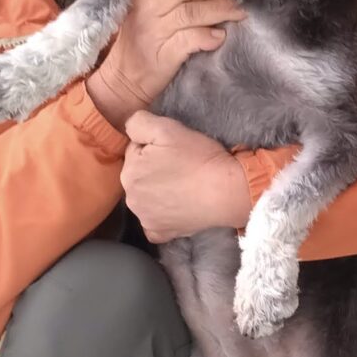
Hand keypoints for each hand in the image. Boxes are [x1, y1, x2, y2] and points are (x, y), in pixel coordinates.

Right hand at [86, 0, 242, 126]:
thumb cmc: (141, 41)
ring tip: (241, 11)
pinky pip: (192, 39)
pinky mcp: (165, 53)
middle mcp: (148, 7)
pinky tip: (221, 37)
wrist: (124, 80)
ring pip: (193, 11)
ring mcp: (156, 30)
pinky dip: (209, 37)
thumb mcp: (146, 10)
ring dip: (221, 9)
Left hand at [121, 110, 253, 242]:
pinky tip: (176, 208)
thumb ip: (138, 123)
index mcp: (129, 172)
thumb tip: (129, 129)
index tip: (174, 150)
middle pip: (139, 176)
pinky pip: (153, 223)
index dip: (154, 147)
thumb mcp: (166, 128)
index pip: (135, 152)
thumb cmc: (198, 158)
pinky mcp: (161, 233)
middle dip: (153, 170)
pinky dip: (161, 216)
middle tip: (180, 166)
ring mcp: (146, 219)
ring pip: (145, 199)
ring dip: (157, 192)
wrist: (227, 191)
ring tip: (182, 185)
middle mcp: (131, 199)